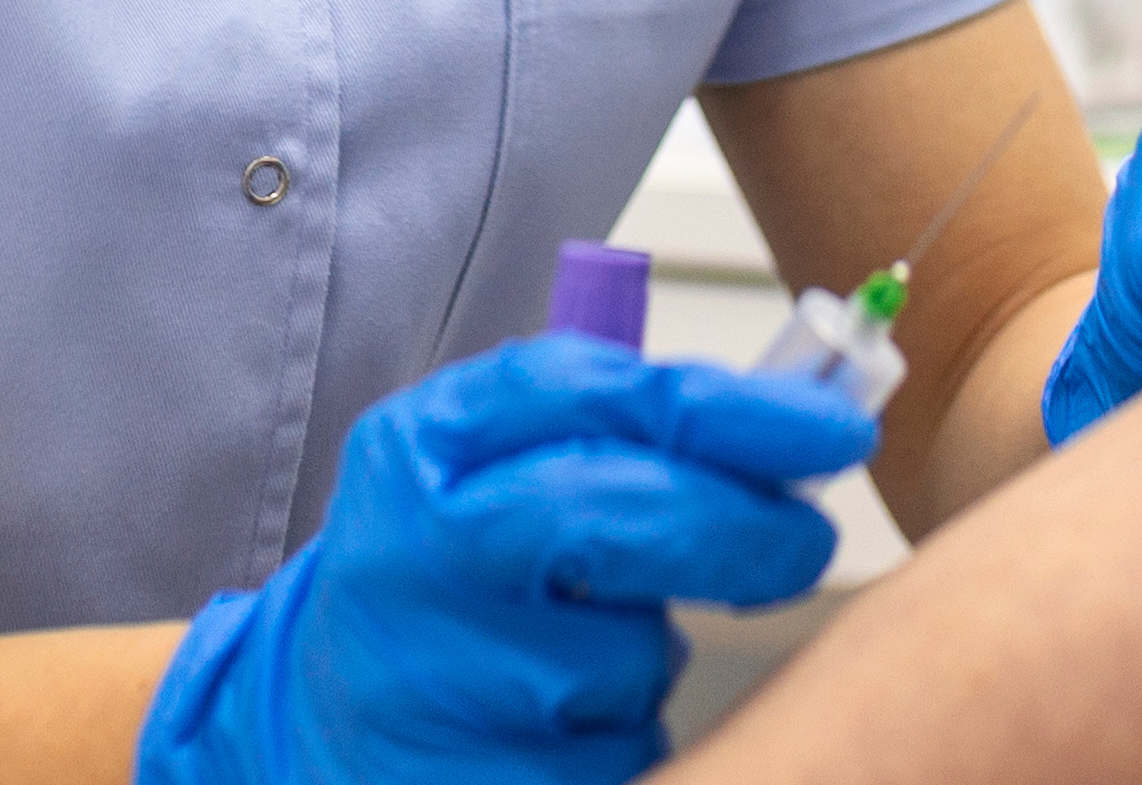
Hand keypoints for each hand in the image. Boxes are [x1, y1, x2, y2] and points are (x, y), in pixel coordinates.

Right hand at [136, 336, 878, 784]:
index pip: (598, 394)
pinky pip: (608, 754)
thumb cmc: (442, 573)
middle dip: (737, 529)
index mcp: (425, 446)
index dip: (734, 411)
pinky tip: (557, 722)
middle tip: (804, 541)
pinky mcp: (471, 781)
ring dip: (646, 656)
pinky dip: (614, 737)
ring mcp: (434, 678)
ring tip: (581, 650)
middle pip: (615, 515)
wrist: (311, 720)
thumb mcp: (487, 459)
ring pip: (622, 656)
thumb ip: (616, 421)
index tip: (830, 429)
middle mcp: (415, 553)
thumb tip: (800, 418)